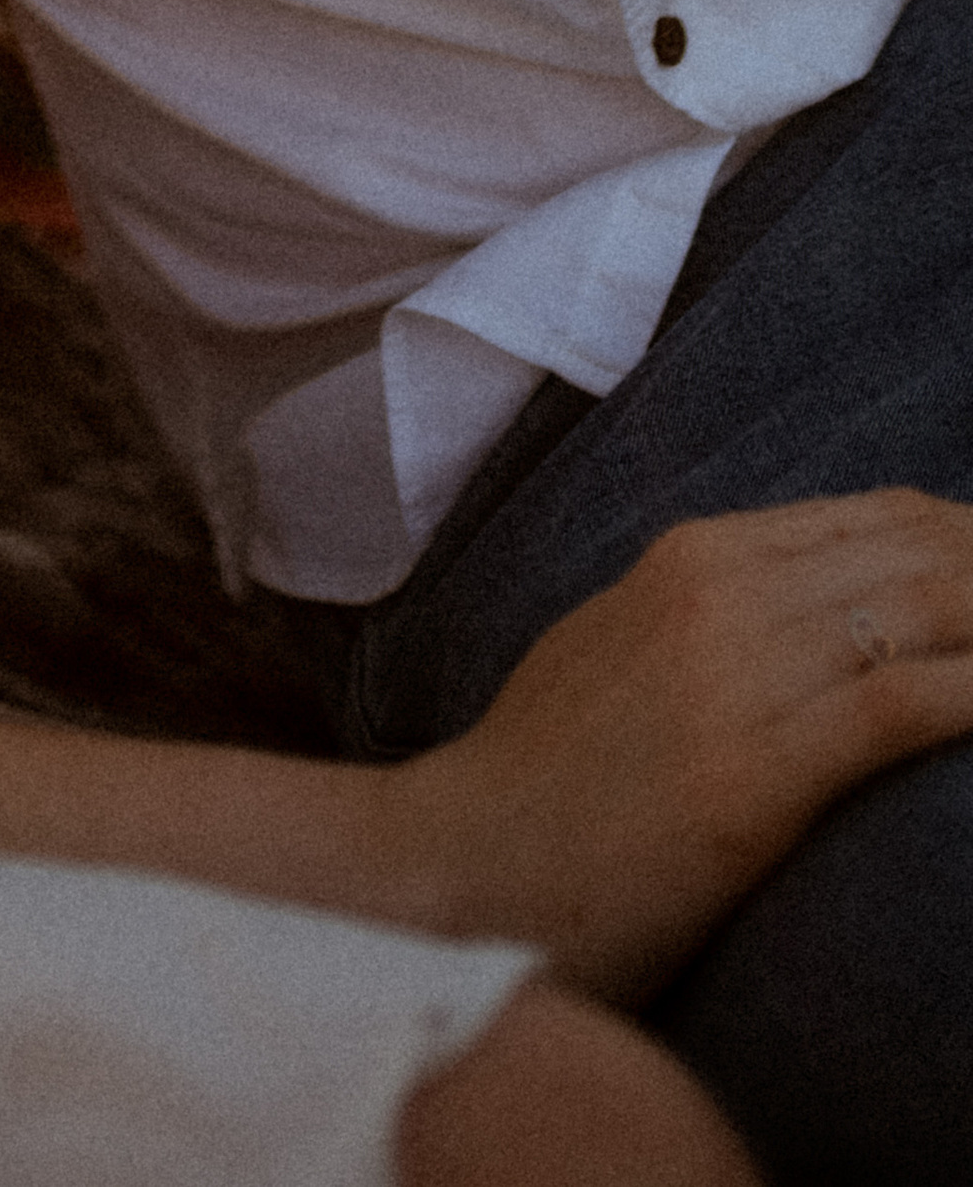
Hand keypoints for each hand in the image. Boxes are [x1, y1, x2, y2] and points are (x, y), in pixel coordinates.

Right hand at [395, 489, 972, 999]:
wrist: (461, 870)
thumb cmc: (546, 779)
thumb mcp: (623, 643)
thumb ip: (719, 608)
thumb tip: (828, 603)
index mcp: (692, 554)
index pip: (879, 517)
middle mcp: (717, 592)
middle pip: (919, 552)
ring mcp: (732, 677)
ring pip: (926, 612)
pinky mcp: (750, 773)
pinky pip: (899, 704)